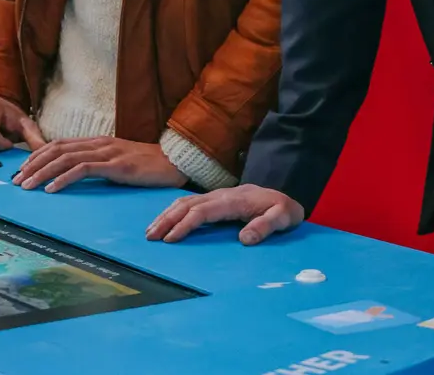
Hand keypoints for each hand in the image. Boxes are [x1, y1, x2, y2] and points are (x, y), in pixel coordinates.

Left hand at [13, 138, 188, 191]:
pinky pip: (84, 170)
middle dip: (33, 165)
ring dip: (42, 173)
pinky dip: (64, 178)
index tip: (21, 170)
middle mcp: (99, 143)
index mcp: (98, 141)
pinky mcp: (117, 166)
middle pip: (57, 149)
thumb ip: (98, 163)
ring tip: (27, 186)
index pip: (59, 144)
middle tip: (16, 181)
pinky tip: (52, 189)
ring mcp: (108, 153)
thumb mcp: (118, 162)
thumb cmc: (148, 165)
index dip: (37, 156)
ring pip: (66, 158)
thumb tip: (75, 174)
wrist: (175, 162)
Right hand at [145, 184, 303, 244]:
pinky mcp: (215, 199)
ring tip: (150, 230)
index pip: (203, 211)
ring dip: (166, 214)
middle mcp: (220, 195)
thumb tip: (243, 239)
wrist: (283, 195)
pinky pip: (189, 202)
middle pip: (187, 204)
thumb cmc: (282, 209)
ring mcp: (216, 195)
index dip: (185, 224)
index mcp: (233, 200)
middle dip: (167, 219)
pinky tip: (165, 220)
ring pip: (185, 201)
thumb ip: (266, 226)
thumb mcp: (283, 217)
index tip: (171, 239)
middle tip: (150, 236)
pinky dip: (173, 211)